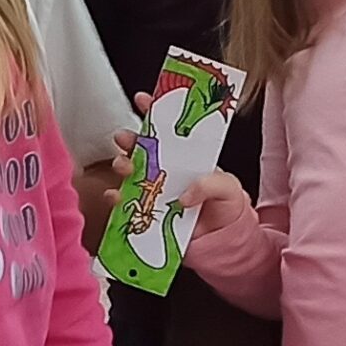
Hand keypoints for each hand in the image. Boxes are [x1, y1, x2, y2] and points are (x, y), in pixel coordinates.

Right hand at [108, 94, 250, 244]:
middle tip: (126, 138)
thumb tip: (185, 194)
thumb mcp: (230, 189)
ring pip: (130, 173)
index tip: (143, 100)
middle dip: (130, 139)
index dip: (155, 112)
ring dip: (122, 165)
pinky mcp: (148, 214)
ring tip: (125, 168)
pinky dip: (116, 200)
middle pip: (142, 149)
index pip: (169, 130)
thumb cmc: (229, 210)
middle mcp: (167, 172)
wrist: (225, 245)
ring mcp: (155, 192)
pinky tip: (115, 197)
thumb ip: (212, 184)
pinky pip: (126, 205)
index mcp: (186, 159)